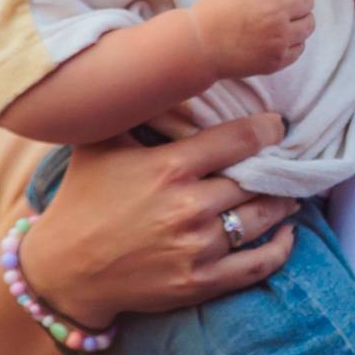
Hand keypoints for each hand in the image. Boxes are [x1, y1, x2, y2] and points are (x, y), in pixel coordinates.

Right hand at [21, 113, 299, 325]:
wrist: (64, 271)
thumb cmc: (82, 200)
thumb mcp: (99, 144)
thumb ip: (134, 111)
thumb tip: (158, 71)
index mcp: (168, 167)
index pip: (238, 140)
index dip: (266, 130)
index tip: (278, 126)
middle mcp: (188, 207)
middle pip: (255, 180)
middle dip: (275, 170)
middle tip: (287, 162)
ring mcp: (197, 248)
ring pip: (261, 219)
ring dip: (282, 205)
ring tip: (289, 194)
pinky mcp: (200, 283)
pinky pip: (258, 265)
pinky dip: (281, 248)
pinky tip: (289, 234)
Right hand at [188, 0, 315, 77]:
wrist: (199, 46)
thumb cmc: (214, 12)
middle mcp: (276, 11)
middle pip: (308, 0)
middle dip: (299, 1)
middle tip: (286, 6)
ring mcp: (278, 37)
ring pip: (309, 24)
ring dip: (299, 22)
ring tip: (283, 24)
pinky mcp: (277, 59)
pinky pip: (300, 47)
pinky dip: (293, 43)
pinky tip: (278, 40)